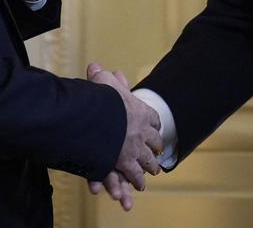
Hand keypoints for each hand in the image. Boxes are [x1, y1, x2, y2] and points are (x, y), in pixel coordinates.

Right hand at [86, 63, 161, 194]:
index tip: (155, 128)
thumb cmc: (102, 99)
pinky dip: (137, 180)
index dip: (153, 123)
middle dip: (155, 148)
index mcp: (141, 111)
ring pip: (148, 160)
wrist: (101, 119)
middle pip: (154, 141)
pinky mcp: (127, 162)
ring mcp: (137, 148)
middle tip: (157, 153)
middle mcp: (143, 131)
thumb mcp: (102, 83)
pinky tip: (139, 186)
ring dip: (150, 166)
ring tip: (152, 171)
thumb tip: (95, 66)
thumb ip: (101, 77)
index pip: (153, 118)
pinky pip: (135, 174)